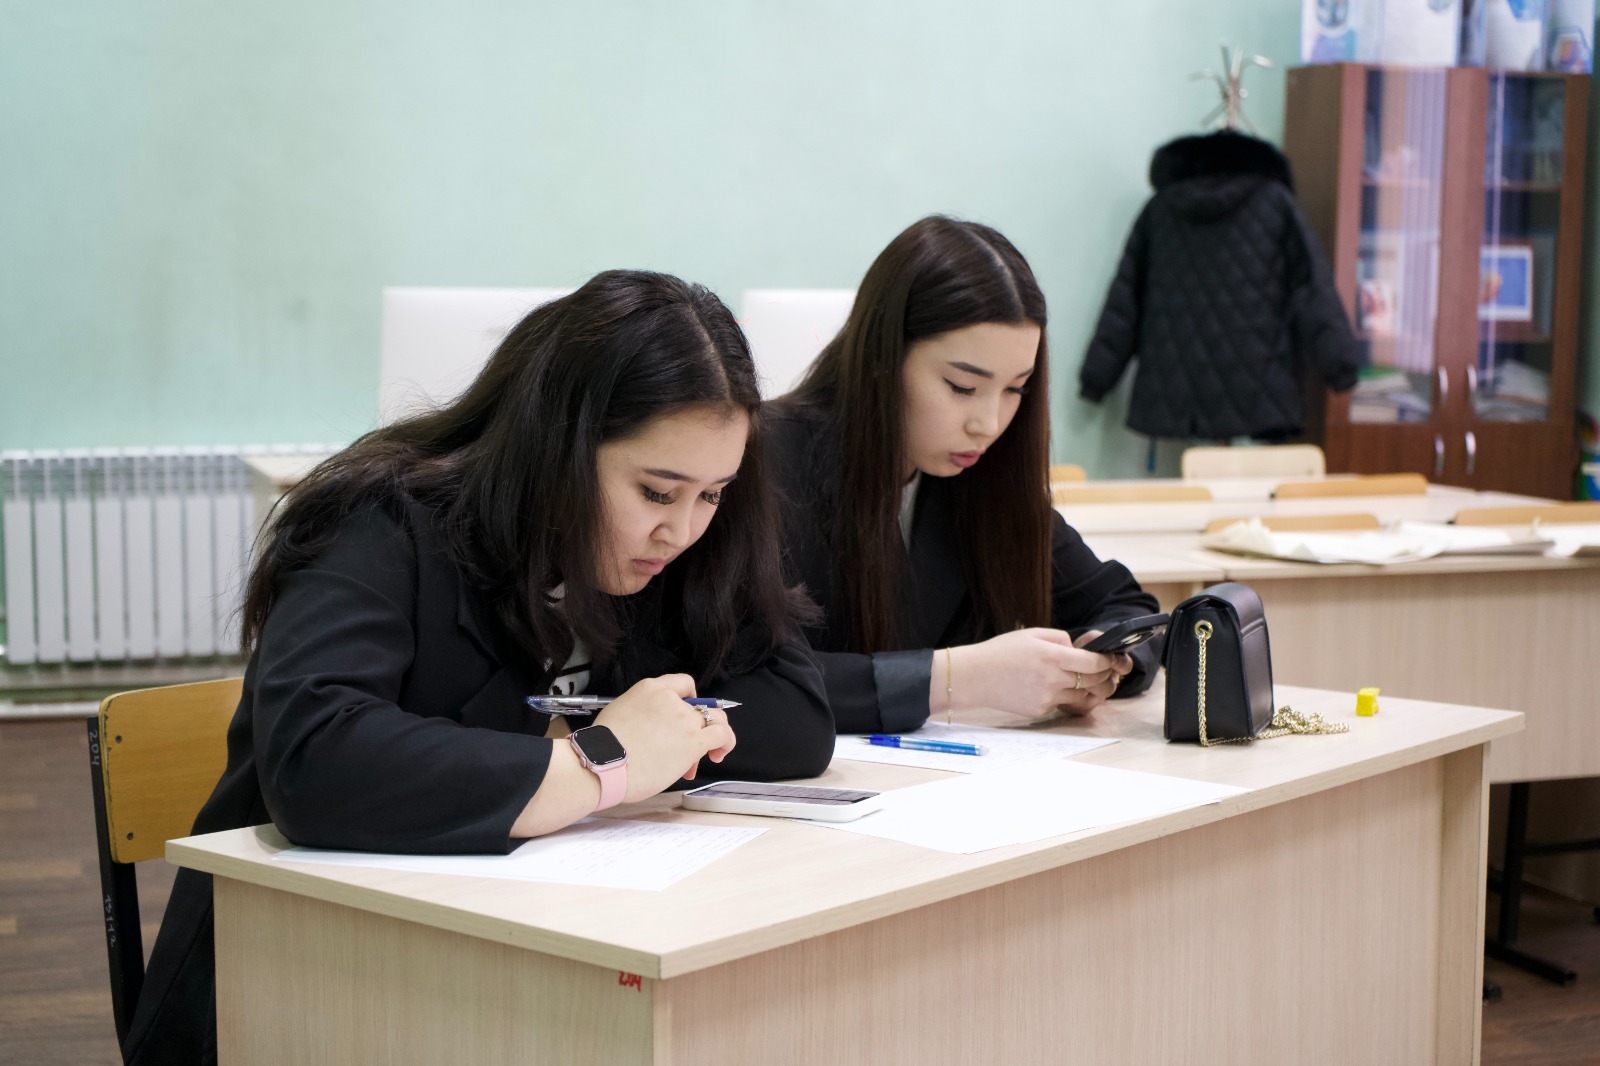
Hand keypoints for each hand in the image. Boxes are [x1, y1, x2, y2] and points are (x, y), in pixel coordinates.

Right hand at [593, 674, 736, 800]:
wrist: (604, 764)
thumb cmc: (604, 748)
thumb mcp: (619, 712)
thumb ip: (641, 713)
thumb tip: (651, 730)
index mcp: (649, 689)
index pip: (683, 684)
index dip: (689, 700)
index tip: (687, 714)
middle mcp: (671, 700)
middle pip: (700, 705)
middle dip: (699, 724)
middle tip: (690, 743)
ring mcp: (684, 720)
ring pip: (716, 719)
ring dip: (716, 734)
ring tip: (710, 751)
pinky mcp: (694, 742)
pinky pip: (722, 735)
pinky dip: (725, 743)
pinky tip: (717, 755)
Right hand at [945, 629, 1128, 719]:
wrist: (974, 677)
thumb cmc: (1001, 652)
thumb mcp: (1032, 634)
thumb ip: (1060, 639)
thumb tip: (1078, 649)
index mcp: (1053, 656)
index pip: (1094, 663)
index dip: (1108, 662)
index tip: (1112, 659)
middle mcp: (1053, 679)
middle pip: (1094, 682)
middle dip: (1106, 677)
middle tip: (1110, 673)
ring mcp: (1047, 697)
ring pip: (1082, 696)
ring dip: (1089, 689)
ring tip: (1089, 681)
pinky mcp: (1040, 710)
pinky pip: (1062, 703)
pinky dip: (1066, 696)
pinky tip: (1058, 688)